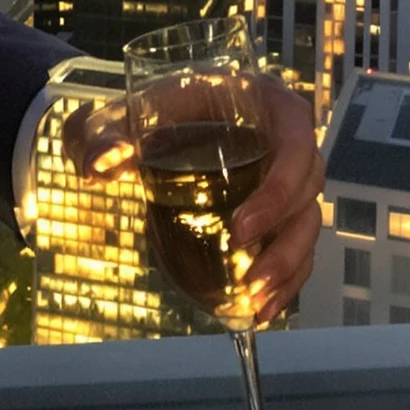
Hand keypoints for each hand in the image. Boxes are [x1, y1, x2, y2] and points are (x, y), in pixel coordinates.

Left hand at [60, 74, 323, 323]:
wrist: (147, 129)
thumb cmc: (145, 115)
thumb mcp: (119, 117)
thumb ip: (101, 134)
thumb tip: (101, 163)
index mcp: (259, 99)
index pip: (295, 136)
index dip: (280, 186)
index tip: (241, 227)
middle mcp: (283, 135)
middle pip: (308, 188)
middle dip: (284, 240)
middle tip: (247, 274)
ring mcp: (285, 174)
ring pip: (307, 222)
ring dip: (289, 266)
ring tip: (255, 301)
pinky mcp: (279, 207)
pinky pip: (298, 243)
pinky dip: (287, 278)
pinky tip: (263, 309)